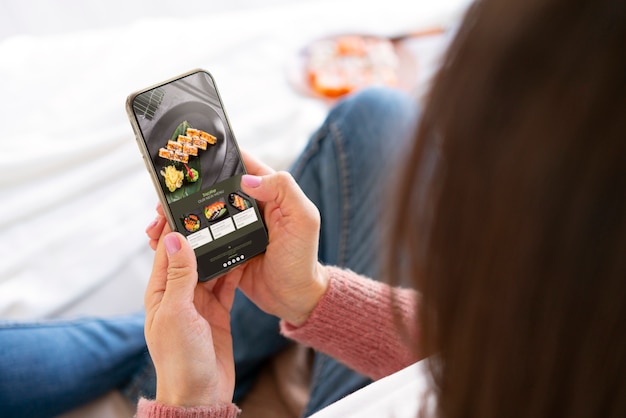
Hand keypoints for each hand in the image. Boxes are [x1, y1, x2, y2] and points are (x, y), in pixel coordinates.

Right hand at [144, 150, 328, 325]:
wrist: (296, 298)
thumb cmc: (303, 258)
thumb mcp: (304, 219)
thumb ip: (283, 190)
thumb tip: (247, 178)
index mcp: (270, 193)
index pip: (241, 166)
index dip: (215, 160)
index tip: (188, 160)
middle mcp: (250, 206)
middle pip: (212, 190)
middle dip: (185, 192)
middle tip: (163, 202)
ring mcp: (236, 228)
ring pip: (202, 214)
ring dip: (179, 216)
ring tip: (158, 225)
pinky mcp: (225, 248)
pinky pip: (200, 239)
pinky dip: (183, 239)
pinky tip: (164, 243)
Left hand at [144, 227, 237, 406]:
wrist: (201, 395)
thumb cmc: (180, 360)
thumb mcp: (178, 313)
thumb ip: (179, 276)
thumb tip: (175, 238)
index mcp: (160, 291)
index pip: (166, 250)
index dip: (175, 226)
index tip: (185, 203)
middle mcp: (178, 293)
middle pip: (190, 255)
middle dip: (202, 234)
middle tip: (218, 210)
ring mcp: (199, 302)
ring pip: (210, 266)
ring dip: (220, 249)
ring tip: (235, 226)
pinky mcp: (217, 311)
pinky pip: (227, 283)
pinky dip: (235, 268)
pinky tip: (245, 253)